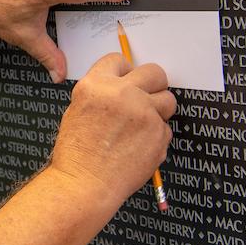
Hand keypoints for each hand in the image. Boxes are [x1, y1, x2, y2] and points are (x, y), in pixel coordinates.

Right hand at [47, 54, 174, 204]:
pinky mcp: (159, 132)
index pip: (120, 60)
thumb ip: (102, 94)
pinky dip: (156, 137)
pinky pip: (166, 128)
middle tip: (147, 99)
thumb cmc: (77, 154)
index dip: (125, 72)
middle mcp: (121, 93)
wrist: (84, 184)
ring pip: (168, 100)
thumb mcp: (77, 110)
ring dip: (159, 111)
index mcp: (96, 84)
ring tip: (142, 128)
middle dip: (154, 84)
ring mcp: (143, 112)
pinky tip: (138, 148)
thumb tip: (125, 87)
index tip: (127, 82)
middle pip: (155, 72)